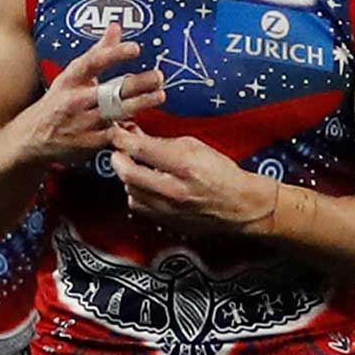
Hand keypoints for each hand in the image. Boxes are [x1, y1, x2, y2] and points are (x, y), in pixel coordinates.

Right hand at [30, 28, 166, 161]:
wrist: (31, 138)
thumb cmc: (56, 102)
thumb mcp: (71, 76)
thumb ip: (97, 52)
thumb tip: (116, 27)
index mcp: (70, 80)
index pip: (93, 62)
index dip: (115, 54)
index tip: (135, 48)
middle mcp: (75, 100)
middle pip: (111, 89)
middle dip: (138, 83)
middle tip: (158, 77)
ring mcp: (82, 123)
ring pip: (116, 112)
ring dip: (141, 103)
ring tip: (159, 96)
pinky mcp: (87, 143)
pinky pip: (114, 135)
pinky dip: (129, 130)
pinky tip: (142, 123)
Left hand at [110, 125, 273, 238]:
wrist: (239, 204)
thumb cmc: (220, 172)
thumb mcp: (194, 147)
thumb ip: (161, 141)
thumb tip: (133, 133)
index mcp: (184, 165)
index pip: (140, 149)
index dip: (121, 139)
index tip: (116, 133)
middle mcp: (173, 189)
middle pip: (127, 174)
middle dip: (118, 159)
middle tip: (120, 151)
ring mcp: (168, 209)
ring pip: (130, 191)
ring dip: (128, 177)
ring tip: (137, 167)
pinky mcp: (165, 221)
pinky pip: (139, 205)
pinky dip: (137, 193)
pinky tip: (147, 186)